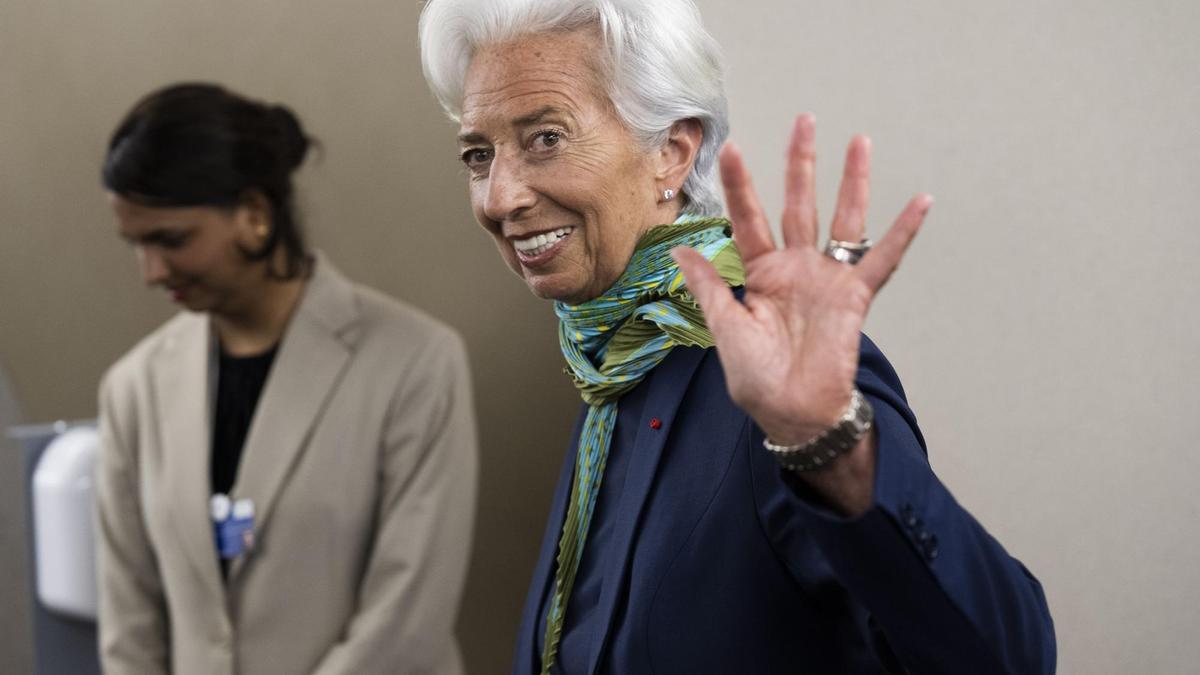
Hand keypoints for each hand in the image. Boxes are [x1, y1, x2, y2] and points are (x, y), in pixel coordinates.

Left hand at [673, 114, 931, 447]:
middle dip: (801, 164)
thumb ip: (709, 284)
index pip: (749, 219)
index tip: (730, 149)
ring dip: (852, 181)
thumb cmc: (758, 379)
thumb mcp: (725, 328)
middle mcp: (797, 268)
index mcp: (761, 274)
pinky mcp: (855, 296)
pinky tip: (920, 202)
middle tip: (804, 121)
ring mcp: (828, 278)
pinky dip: (902, 232)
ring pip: (842, 219)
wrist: (794, 413)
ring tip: (859, 141)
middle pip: (799, 204)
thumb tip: (678, 247)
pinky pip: (883, 259)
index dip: (740, 185)